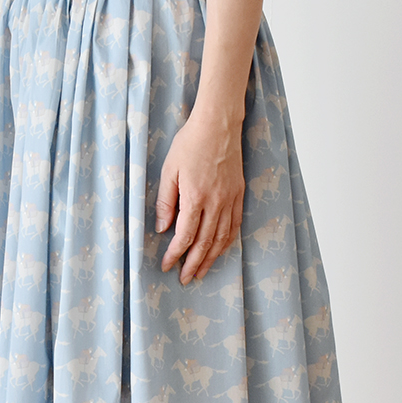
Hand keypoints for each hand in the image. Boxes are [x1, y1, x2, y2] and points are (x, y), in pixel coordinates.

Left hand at [154, 108, 245, 284]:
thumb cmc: (190, 143)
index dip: (175, 254)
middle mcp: (216, 202)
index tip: (167, 265)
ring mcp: (230, 199)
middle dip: (193, 264)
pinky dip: (226, 243)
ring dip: (211, 259)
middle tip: (185, 278)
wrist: (218, 124)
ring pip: (222, 238)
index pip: (185, 235)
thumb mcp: (169, 170)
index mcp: (196, 196)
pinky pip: (234, 226)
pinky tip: (219, 251)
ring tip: (201, 272)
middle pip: (205, 242)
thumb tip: (163, 228)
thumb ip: (166, 201)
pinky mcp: (239, 195)